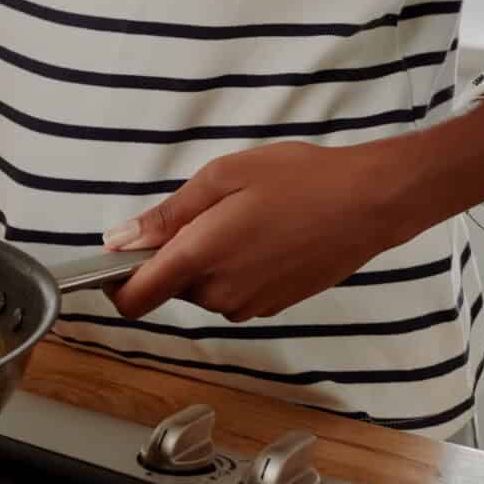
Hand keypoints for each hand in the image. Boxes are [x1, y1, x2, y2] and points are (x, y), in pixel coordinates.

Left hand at [103, 113, 483, 322]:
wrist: (367, 204)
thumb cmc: (299, 180)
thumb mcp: (222, 177)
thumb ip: (166, 214)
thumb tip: (119, 241)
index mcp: (200, 258)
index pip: (135, 298)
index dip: (116, 282)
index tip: (119, 256)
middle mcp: (221, 294)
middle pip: (171, 286)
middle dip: (175, 254)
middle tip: (210, 208)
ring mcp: (250, 305)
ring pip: (204, 288)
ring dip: (208, 260)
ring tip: (246, 216)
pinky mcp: (274, 306)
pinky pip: (235, 291)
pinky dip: (237, 267)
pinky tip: (266, 234)